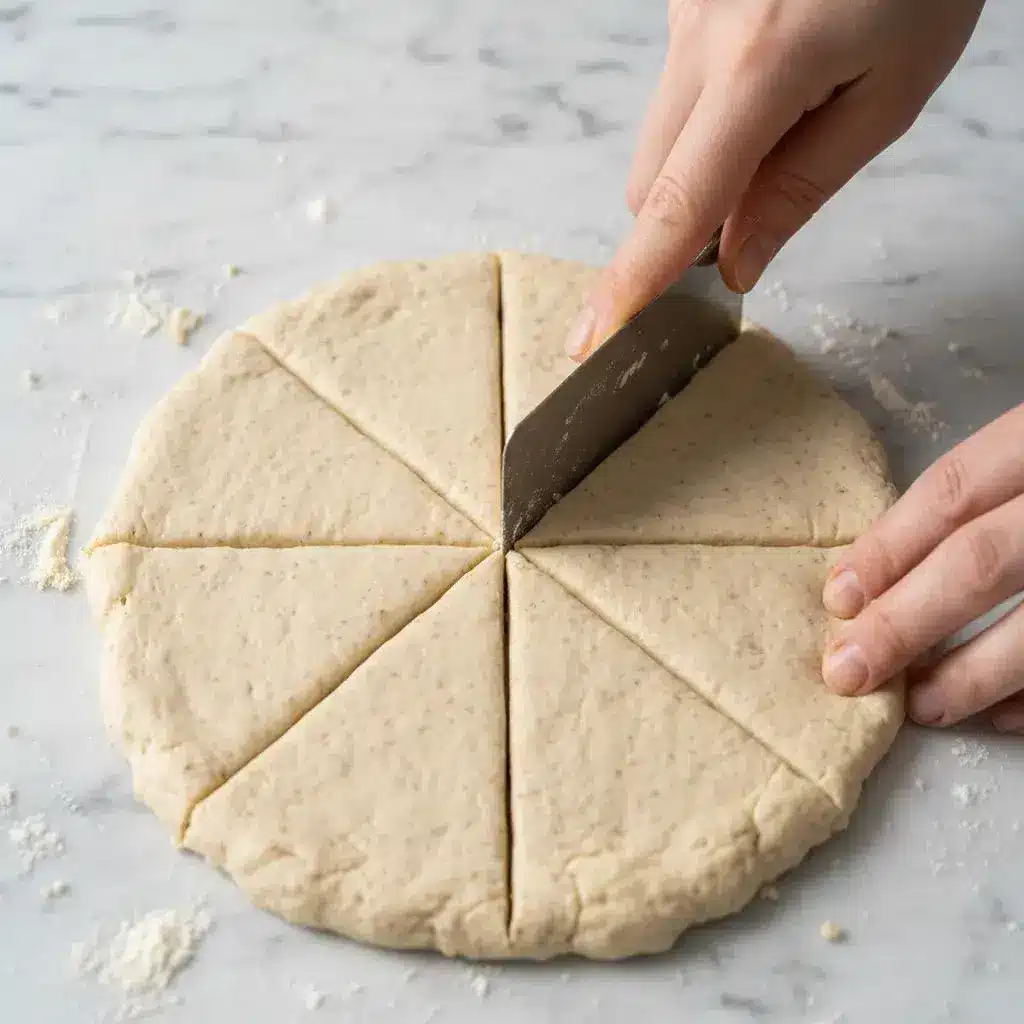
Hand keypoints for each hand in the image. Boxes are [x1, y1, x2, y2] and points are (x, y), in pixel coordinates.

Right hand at [565, 0, 984, 360]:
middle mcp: (700, 38)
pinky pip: (676, 90)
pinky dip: (709, 117)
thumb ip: (803, 185)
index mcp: (761, 67)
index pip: (679, 204)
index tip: (595, 334)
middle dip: (682, 225)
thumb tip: (736, 262)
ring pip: (658, 139)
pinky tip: (774, 71)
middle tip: (753, 216)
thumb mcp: (891, 92)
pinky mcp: (683, 0)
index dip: (636, 278)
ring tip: (786, 117)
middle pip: (650, 182)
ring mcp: (683, 13)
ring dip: (700, 167)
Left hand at [821, 405, 1023, 733]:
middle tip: (848, 670)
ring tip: (919, 706)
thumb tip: (900, 566)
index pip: (954, 489)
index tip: (838, 596)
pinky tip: (1005, 718)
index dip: (888, 545)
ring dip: (972, 676)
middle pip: (983, 560)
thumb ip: (1000, 483)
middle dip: (907, 622)